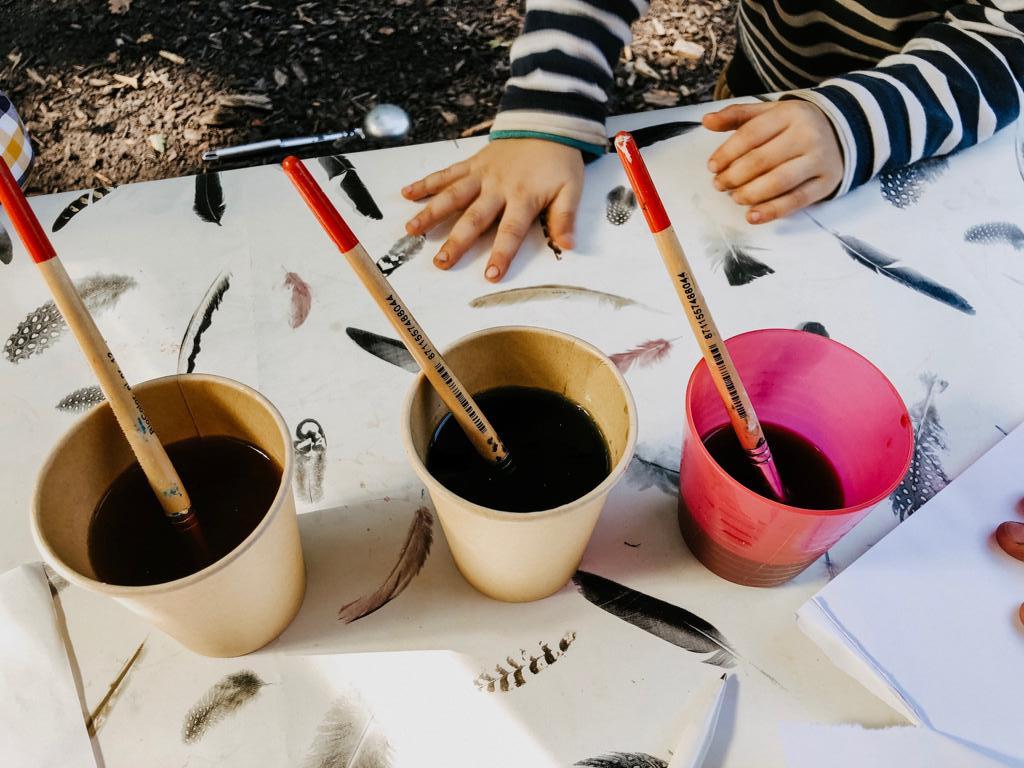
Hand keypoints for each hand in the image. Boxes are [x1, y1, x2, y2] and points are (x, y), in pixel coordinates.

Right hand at [402, 139, 583, 281]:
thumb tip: (568, 245)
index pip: (511, 231)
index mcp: (523, 197)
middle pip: (474, 217)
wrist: (548, 124)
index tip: (490, 275)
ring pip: (452, 195)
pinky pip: (447, 173)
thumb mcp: (571, 189)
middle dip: (457, 241)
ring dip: (431, 213)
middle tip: (441, 262)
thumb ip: (565, 218)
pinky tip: (407, 193)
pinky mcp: (473, 163)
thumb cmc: (559, 161)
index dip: (501, 253)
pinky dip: (427, 183)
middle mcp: (498, 187)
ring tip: (412, 230)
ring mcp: (482, 174)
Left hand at [702, 101, 842, 224]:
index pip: (751, 134)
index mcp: (789, 114)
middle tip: (720, 185)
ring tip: (735, 197)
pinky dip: (772, 211)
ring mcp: (819, 159)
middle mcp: (807, 135)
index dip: (727, 153)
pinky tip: (753, 216)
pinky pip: (797, 200)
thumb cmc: (795, 125)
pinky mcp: (827, 182)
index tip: (712, 167)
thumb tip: (707, 121)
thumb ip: (737, 116)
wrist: (844, 132)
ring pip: (778, 182)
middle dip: (734, 176)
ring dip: (750, 194)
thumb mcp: (769, 113)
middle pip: (761, 160)